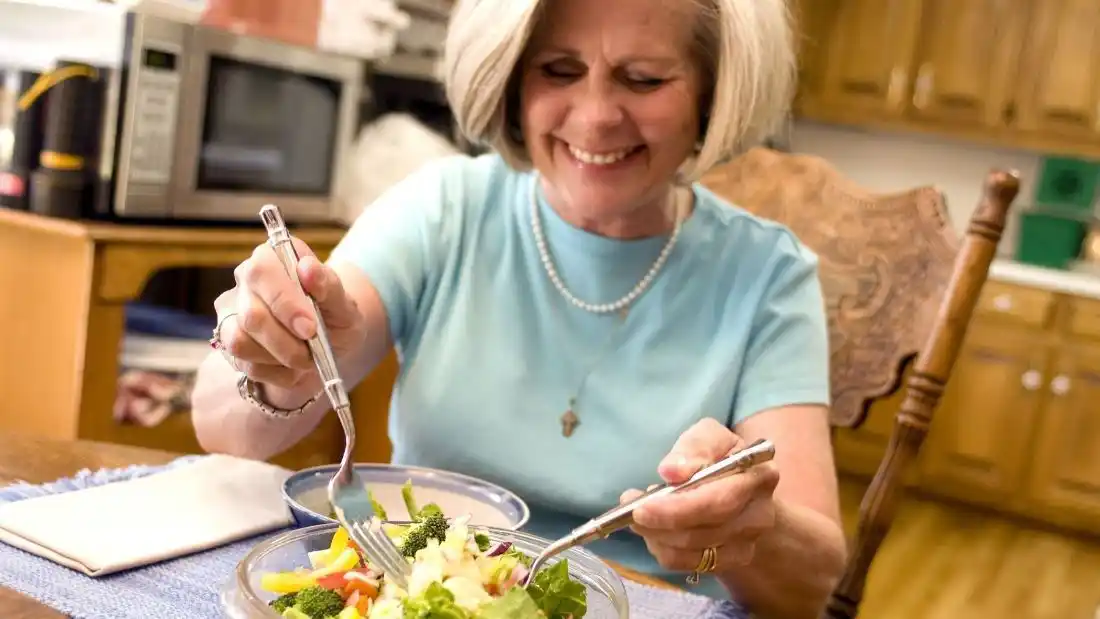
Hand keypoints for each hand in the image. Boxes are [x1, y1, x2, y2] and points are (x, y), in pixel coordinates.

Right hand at [213, 238, 363, 393]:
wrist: (329, 348)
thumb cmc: (335, 319)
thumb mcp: (344, 306)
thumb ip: (329, 286)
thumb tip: (308, 268)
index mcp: (273, 258)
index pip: (262, 272)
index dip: (284, 303)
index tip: (310, 328)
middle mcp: (246, 280)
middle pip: (251, 315)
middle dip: (286, 341)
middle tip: (312, 352)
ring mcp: (231, 312)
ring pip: (240, 342)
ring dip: (280, 358)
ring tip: (305, 358)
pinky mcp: (227, 343)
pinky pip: (243, 364)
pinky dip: (274, 372)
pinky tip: (291, 367)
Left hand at [622, 418, 778, 574]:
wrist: (744, 490)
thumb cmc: (721, 457)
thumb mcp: (710, 437)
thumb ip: (694, 447)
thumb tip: (671, 471)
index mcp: (759, 477)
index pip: (717, 501)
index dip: (678, 508)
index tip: (643, 505)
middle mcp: (759, 515)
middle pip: (704, 531)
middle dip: (661, 524)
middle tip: (632, 511)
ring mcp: (747, 543)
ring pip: (692, 551)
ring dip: (657, 536)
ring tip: (640, 516)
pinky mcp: (731, 561)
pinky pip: (688, 564)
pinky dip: (663, 549)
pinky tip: (655, 531)